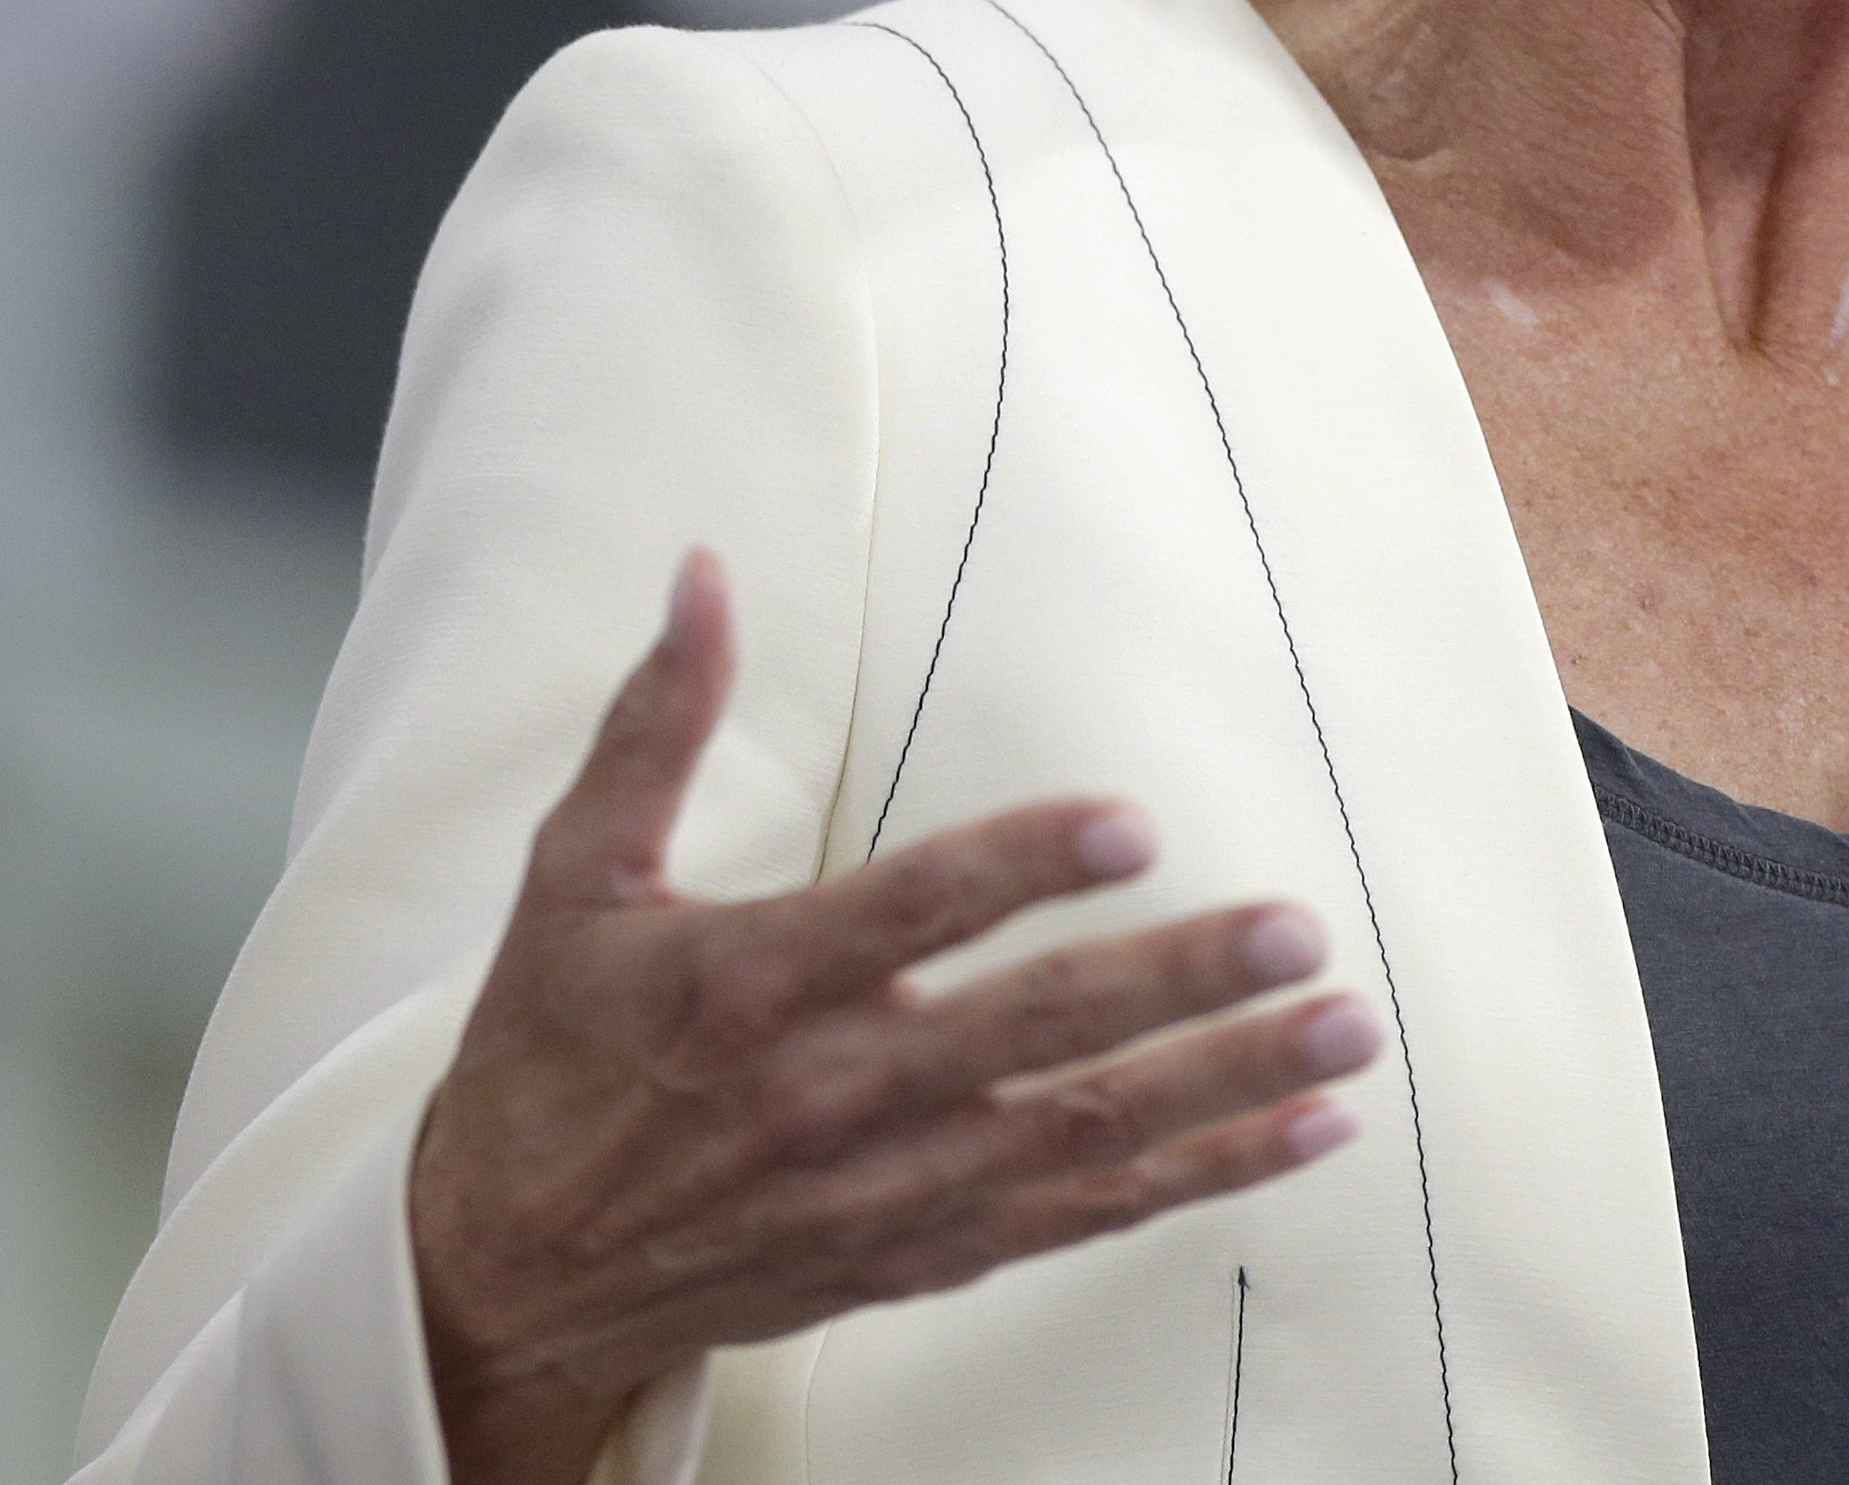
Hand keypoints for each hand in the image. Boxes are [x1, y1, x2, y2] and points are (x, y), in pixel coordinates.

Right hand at [407, 552, 1375, 1484]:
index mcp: (744, 987)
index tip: (1132, 825)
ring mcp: (887, 1187)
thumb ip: (655, 723)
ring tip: (1345, 1035)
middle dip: (1175, 982)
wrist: (503, 1275)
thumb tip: (703, 573)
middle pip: (1030, 1033)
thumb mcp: (571, 877)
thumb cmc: (546, 1056)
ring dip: (1226, 1083)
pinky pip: (1084, 1215)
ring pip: (1084, 1134)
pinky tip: (1306, 1136)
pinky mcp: (923, 1252)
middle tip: (1297, 933)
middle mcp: (829, 1097)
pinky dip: (1201, 1177)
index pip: (908, 916)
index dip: (1021, 868)